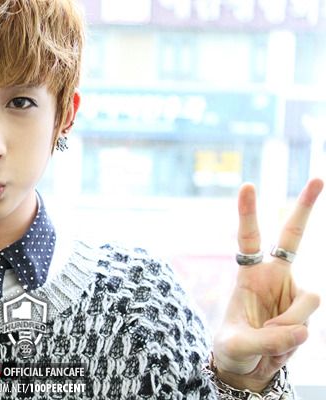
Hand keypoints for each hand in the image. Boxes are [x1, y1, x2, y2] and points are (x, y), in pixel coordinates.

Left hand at [213, 178, 322, 391]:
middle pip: (293, 237)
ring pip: (309, 300)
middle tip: (318, 178)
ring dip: (289, 324)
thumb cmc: (233, 349)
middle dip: (305, 208)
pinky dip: (294, 336)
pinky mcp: (305, 311)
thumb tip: (305, 330)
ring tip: (268, 340)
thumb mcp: (238, 347)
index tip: (248, 185)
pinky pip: (308, 320)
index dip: (248, 213)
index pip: (248, 239)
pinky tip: (279, 345)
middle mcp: (273, 277)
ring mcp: (292, 293)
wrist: (247, 368)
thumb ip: (267, 340)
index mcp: (248, 274)